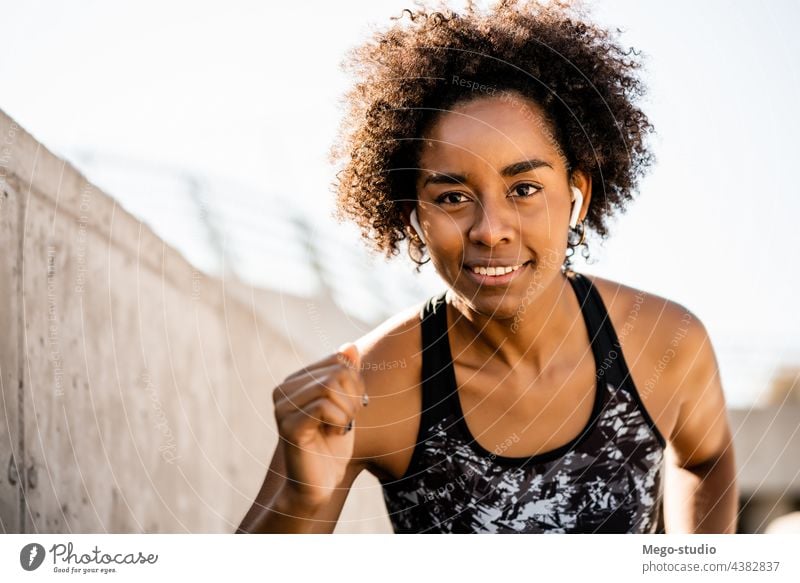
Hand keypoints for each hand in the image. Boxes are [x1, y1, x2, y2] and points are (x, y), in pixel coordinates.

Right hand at [272, 343, 365, 507]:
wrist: (319, 485)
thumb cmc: (331, 446)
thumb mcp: (346, 405)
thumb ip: (346, 375)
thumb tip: (348, 345)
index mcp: (295, 381)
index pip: (337, 360)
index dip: (355, 382)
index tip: (352, 405)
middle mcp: (283, 389)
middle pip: (337, 372)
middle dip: (353, 397)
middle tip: (346, 419)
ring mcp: (282, 407)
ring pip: (330, 387)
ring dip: (347, 411)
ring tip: (339, 427)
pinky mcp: (288, 426)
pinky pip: (325, 407)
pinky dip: (340, 422)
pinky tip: (333, 435)